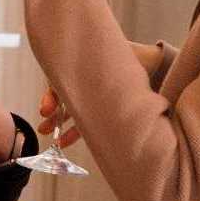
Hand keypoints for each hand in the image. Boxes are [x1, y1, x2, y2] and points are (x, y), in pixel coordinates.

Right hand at [36, 42, 159, 146]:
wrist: (155, 67)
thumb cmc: (133, 59)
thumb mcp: (114, 59)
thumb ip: (99, 67)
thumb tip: (75, 78)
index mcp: (85, 66)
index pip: (61, 79)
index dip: (52, 95)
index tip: (46, 109)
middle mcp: (86, 80)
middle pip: (64, 95)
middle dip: (51, 109)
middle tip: (44, 122)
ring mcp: (93, 96)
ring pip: (71, 109)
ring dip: (57, 122)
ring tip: (47, 133)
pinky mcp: (101, 110)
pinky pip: (84, 121)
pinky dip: (74, 131)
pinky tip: (64, 141)